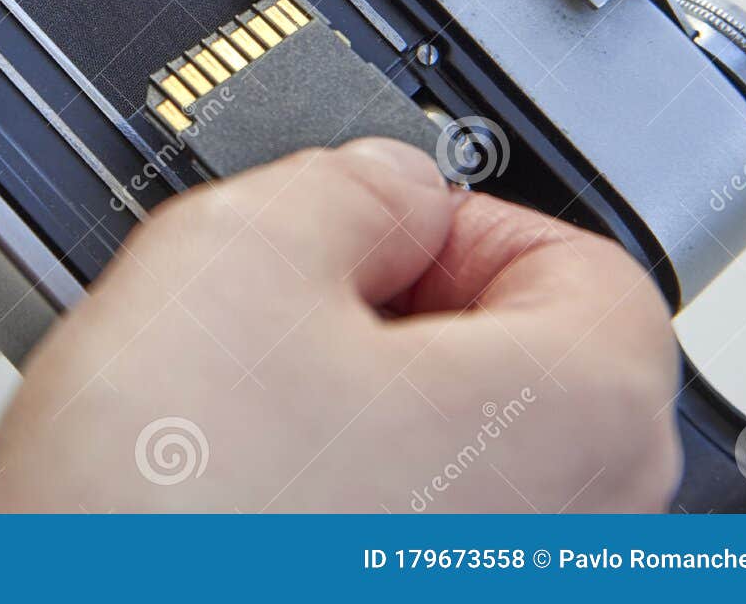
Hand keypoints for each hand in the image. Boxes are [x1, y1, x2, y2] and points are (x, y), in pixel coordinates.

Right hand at [0, 140, 682, 511]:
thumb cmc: (161, 515)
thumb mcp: (241, 251)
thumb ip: (353, 183)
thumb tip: (388, 187)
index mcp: (580, 422)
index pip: (585, 267)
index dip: (459, 222)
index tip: (369, 229)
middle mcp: (574, 537)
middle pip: (525, 373)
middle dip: (400, 316)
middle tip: (286, 306)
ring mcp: (489, 591)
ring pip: (455, 464)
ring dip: (356, 411)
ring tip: (238, 408)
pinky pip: (399, 533)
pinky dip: (334, 498)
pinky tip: (234, 488)